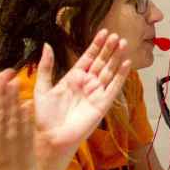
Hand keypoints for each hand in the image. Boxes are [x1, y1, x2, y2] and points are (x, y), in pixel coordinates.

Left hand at [30, 30, 131, 163]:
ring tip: (123, 43)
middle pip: (101, 62)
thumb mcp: (42, 88)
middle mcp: (87, 83)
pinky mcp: (103, 104)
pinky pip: (114, 87)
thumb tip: (46, 45)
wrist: (51, 137)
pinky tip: (126, 63)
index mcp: (73, 78)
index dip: (96, 45)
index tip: (103, 32)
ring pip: (110, 71)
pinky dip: (121, 75)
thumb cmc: (45, 116)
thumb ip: (46, 67)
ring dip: (116, 58)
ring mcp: (96, 93)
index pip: (88, 57)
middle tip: (116, 35)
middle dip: (109, 49)